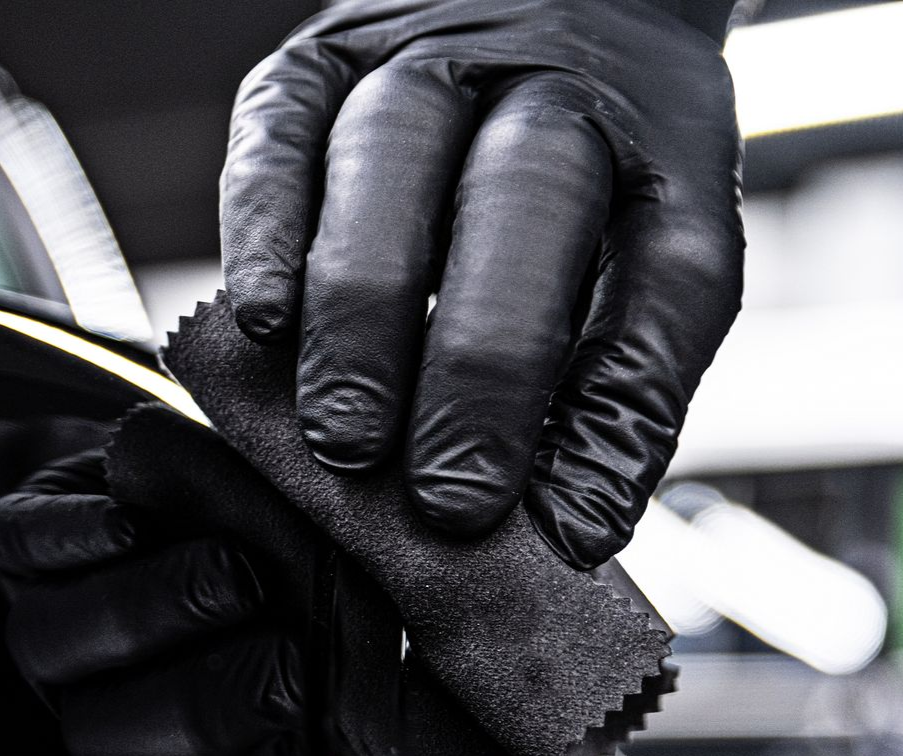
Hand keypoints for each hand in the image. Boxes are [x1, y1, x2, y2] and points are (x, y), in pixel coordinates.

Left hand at [0, 450, 304, 755]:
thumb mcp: (295, 612)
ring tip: (231, 566)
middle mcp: (84, 685)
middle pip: (99, 721)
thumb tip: (365, 678)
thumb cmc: (258, 553)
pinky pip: (17, 547)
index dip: (237, 718)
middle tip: (273, 624)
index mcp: (154, 723)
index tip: (301, 675)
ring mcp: (41, 614)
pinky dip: (72, 538)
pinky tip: (130, 525)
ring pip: (52, 639)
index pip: (179, 753)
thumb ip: (316, 652)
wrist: (178, 480)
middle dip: (192, 678)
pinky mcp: (12, 538)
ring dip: (145, 605)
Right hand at [220, 0, 742, 567]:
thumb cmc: (590, 167)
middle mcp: (552, 81)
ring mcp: (429, 56)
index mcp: (663, 146)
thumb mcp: (642, 253)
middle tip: (445, 498)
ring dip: (362, 318)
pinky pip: (279, 134)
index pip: (667, 272)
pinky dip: (264, 232)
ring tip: (345, 442)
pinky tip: (262, 321)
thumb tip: (573, 525)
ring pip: (388, 161)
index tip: (569, 529)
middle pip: (524, 201)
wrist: (544, 1)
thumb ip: (618, 383)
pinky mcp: (320, 58)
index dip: (622, 407)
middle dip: (480, 369)